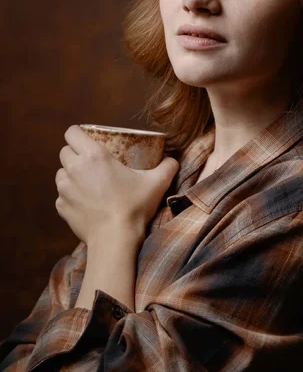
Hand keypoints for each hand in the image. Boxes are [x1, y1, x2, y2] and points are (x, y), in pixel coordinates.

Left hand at [55, 125, 178, 244]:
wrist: (115, 239)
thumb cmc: (134, 206)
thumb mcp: (157, 183)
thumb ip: (167, 167)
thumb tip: (173, 160)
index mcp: (94, 155)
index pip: (72, 133)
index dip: (77, 134)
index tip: (87, 139)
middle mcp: (75, 168)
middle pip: (65, 151)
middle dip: (74, 154)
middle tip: (91, 163)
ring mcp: (65, 188)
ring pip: (61, 173)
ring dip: (70, 175)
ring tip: (86, 183)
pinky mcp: (61, 206)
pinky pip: (62, 195)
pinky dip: (70, 196)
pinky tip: (85, 202)